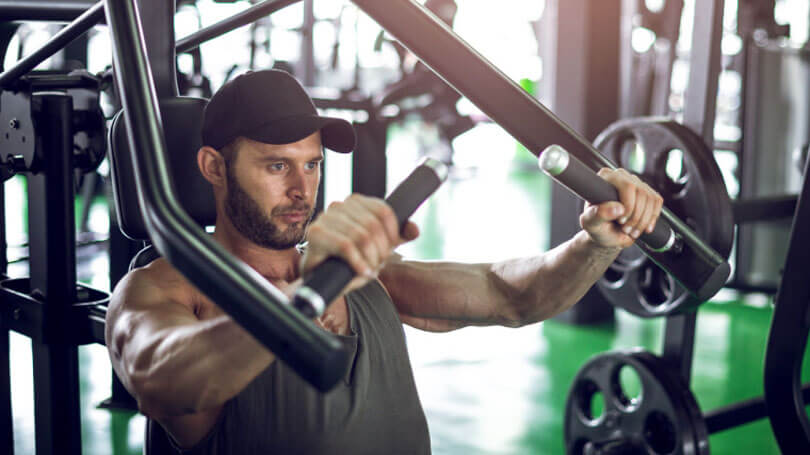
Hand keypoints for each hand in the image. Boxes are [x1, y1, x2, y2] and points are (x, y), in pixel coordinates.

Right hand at [300, 194, 419, 292]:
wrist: (323, 279)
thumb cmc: (351, 260)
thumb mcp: (379, 247)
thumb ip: (398, 236)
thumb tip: (415, 229)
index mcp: (355, 202)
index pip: (384, 211)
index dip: (392, 233)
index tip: (390, 250)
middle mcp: (339, 205)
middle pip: (373, 225)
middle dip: (381, 250)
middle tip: (379, 265)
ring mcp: (325, 218)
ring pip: (361, 236)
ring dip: (370, 259)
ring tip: (370, 270)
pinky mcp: (315, 234)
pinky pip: (345, 246)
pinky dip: (358, 262)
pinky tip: (361, 272)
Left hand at [580, 168, 663, 248]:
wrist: (606, 235)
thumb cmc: (596, 227)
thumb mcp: (590, 224)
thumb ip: (597, 215)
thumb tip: (617, 208)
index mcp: (605, 178)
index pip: (627, 186)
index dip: (628, 205)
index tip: (620, 221)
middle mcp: (621, 176)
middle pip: (641, 193)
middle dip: (636, 216)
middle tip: (625, 229)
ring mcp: (636, 183)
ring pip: (651, 199)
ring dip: (643, 220)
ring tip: (631, 230)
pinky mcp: (647, 192)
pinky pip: (657, 202)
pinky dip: (652, 218)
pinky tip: (643, 227)